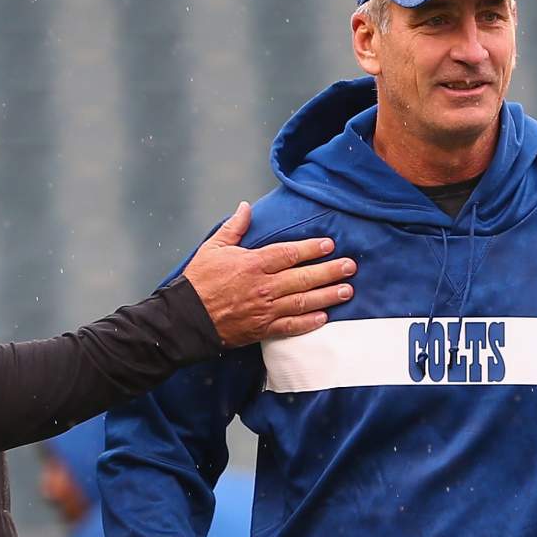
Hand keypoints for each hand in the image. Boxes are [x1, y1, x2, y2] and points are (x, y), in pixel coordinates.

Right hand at [183, 201, 355, 346]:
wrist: (187, 318)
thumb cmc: (199, 281)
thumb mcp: (214, 248)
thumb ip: (234, 227)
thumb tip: (246, 207)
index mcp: (253, 264)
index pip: (289, 253)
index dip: (311, 248)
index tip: (329, 245)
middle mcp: (264, 287)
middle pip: (303, 277)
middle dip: (329, 271)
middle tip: (350, 266)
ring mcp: (265, 310)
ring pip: (303, 302)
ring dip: (327, 296)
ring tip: (347, 290)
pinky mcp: (263, 329)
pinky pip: (291, 326)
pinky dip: (309, 322)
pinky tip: (324, 317)